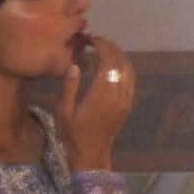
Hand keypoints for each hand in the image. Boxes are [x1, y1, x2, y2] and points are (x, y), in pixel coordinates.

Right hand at [55, 36, 136, 171]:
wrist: (91, 154)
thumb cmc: (73, 133)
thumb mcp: (64, 110)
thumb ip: (69, 86)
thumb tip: (75, 64)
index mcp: (102, 93)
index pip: (108, 60)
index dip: (101, 46)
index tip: (90, 39)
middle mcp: (118, 93)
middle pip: (120, 62)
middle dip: (110, 48)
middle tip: (96, 41)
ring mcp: (125, 99)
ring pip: (128, 69)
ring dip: (118, 56)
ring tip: (104, 50)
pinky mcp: (127, 104)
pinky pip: (130, 80)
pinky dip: (123, 67)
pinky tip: (112, 66)